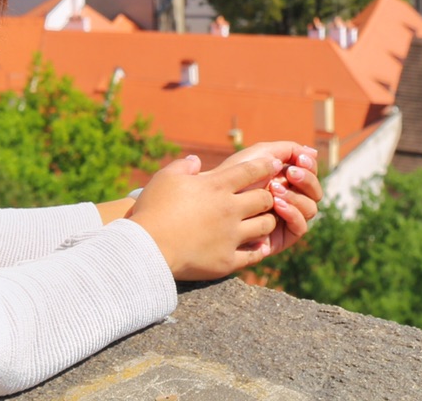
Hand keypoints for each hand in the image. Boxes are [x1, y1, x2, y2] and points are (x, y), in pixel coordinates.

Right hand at [128, 153, 280, 280]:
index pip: (252, 171)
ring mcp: (230, 236)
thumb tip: (195, 161)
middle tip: (265, 199)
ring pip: (265, 226)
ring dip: (266, 222)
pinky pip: (254, 254)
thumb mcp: (165, 178)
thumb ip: (183, 166)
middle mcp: (229, 209)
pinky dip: (257, 249)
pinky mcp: (227, 260)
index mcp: (216, 186)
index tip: (275, 166)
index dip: (267, 166)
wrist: (146, 248)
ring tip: (260, 222)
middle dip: (268, 197)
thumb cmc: (153, 210)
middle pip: (265, 199)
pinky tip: (256, 247)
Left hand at [215, 143, 321, 260]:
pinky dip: (293, 213)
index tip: (299, 159)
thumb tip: (314, 152)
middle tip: (291, 173)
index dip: (309, 165)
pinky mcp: (282, 237)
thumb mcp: (258, 155)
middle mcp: (290, 199)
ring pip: (311, 208)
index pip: (311, 173)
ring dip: (296, 196)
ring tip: (274, 190)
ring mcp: (287, 218)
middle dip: (306, 180)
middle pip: (315, 191)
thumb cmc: (231, 176)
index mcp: (286, 179)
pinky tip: (278, 205)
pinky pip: (301, 227)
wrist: (211, 200)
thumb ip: (286, 149)